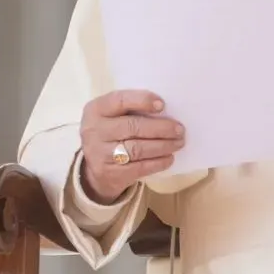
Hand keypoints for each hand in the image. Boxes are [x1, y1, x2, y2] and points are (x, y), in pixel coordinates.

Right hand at [78, 89, 184, 204]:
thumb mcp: (110, 116)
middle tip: (180, 129)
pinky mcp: (111, 173)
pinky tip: (169, 158)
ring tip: (178, 143)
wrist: (93, 168)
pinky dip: (158, 162)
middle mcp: (95, 130)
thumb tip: (166, 110)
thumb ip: (130, 109)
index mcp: (96, 109)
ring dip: (163, 146)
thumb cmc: (110, 133)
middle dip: (161, 128)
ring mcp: (101, 154)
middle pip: (132, 126)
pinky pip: (139, 167)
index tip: (162, 104)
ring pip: (138, 148)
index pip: (119, 100)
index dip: (142, 100)